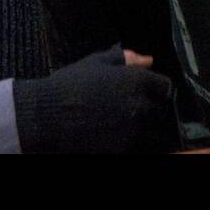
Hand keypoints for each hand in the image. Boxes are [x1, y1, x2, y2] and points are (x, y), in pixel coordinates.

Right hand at [12, 46, 177, 153]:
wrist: (44, 117)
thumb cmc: (69, 85)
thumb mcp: (97, 64)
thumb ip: (127, 59)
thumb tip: (149, 60)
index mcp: (138, 81)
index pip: (165, 87)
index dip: (156, 90)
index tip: (145, 93)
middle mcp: (141, 106)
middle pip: (159, 111)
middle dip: (149, 109)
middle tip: (128, 110)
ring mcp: (133, 131)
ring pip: (149, 131)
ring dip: (141, 127)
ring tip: (119, 124)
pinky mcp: (123, 149)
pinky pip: (136, 145)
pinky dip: (128, 141)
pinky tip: (111, 134)